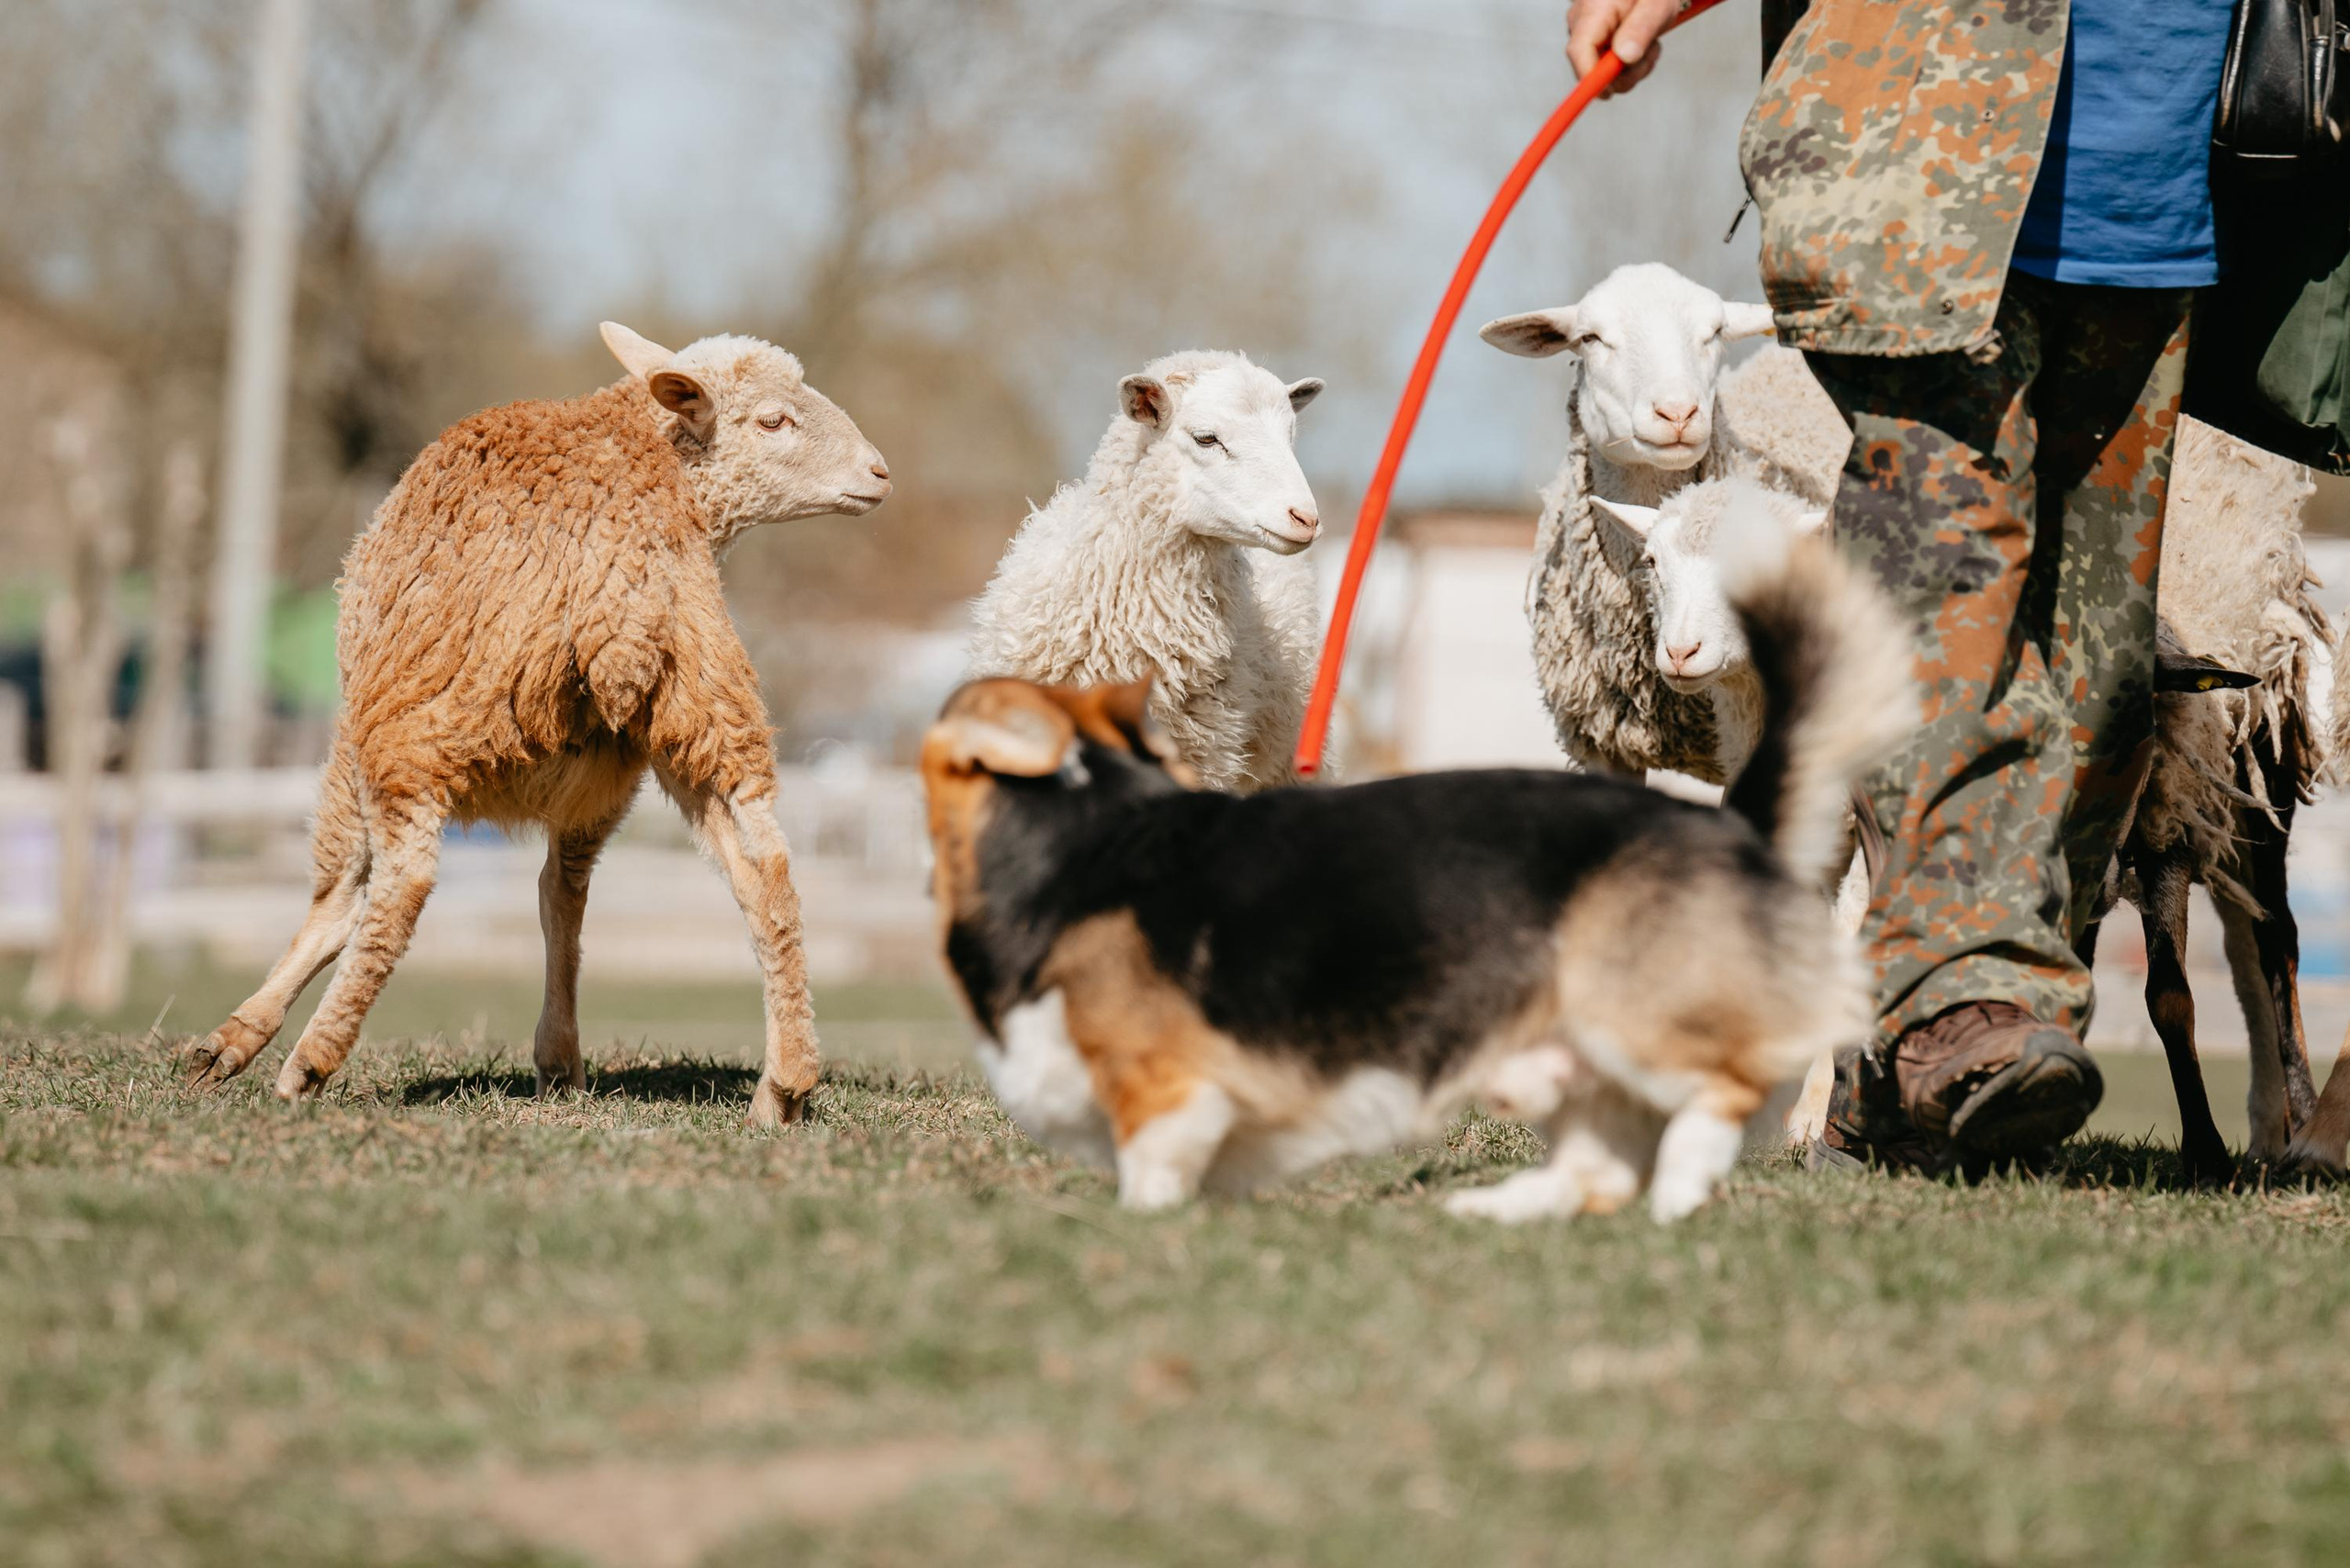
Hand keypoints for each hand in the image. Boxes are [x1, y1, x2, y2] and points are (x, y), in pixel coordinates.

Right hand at [1566, 0, 1683, 95]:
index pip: (1579, 51)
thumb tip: (1624, 58)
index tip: (1608, 93)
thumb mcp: (1656, 5)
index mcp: (1593, 10)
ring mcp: (1585, 31)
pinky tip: (1641, 40)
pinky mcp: (1593, 38)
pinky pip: (1607, 62)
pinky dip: (1629, 60)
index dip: (1590, 77)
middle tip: (1652, 52)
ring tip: (1650, 40)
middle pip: (1590, 65)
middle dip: (1624, 71)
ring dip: (1632, 65)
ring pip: (1602, 68)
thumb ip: (1640, 29)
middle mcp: (1581, 21)